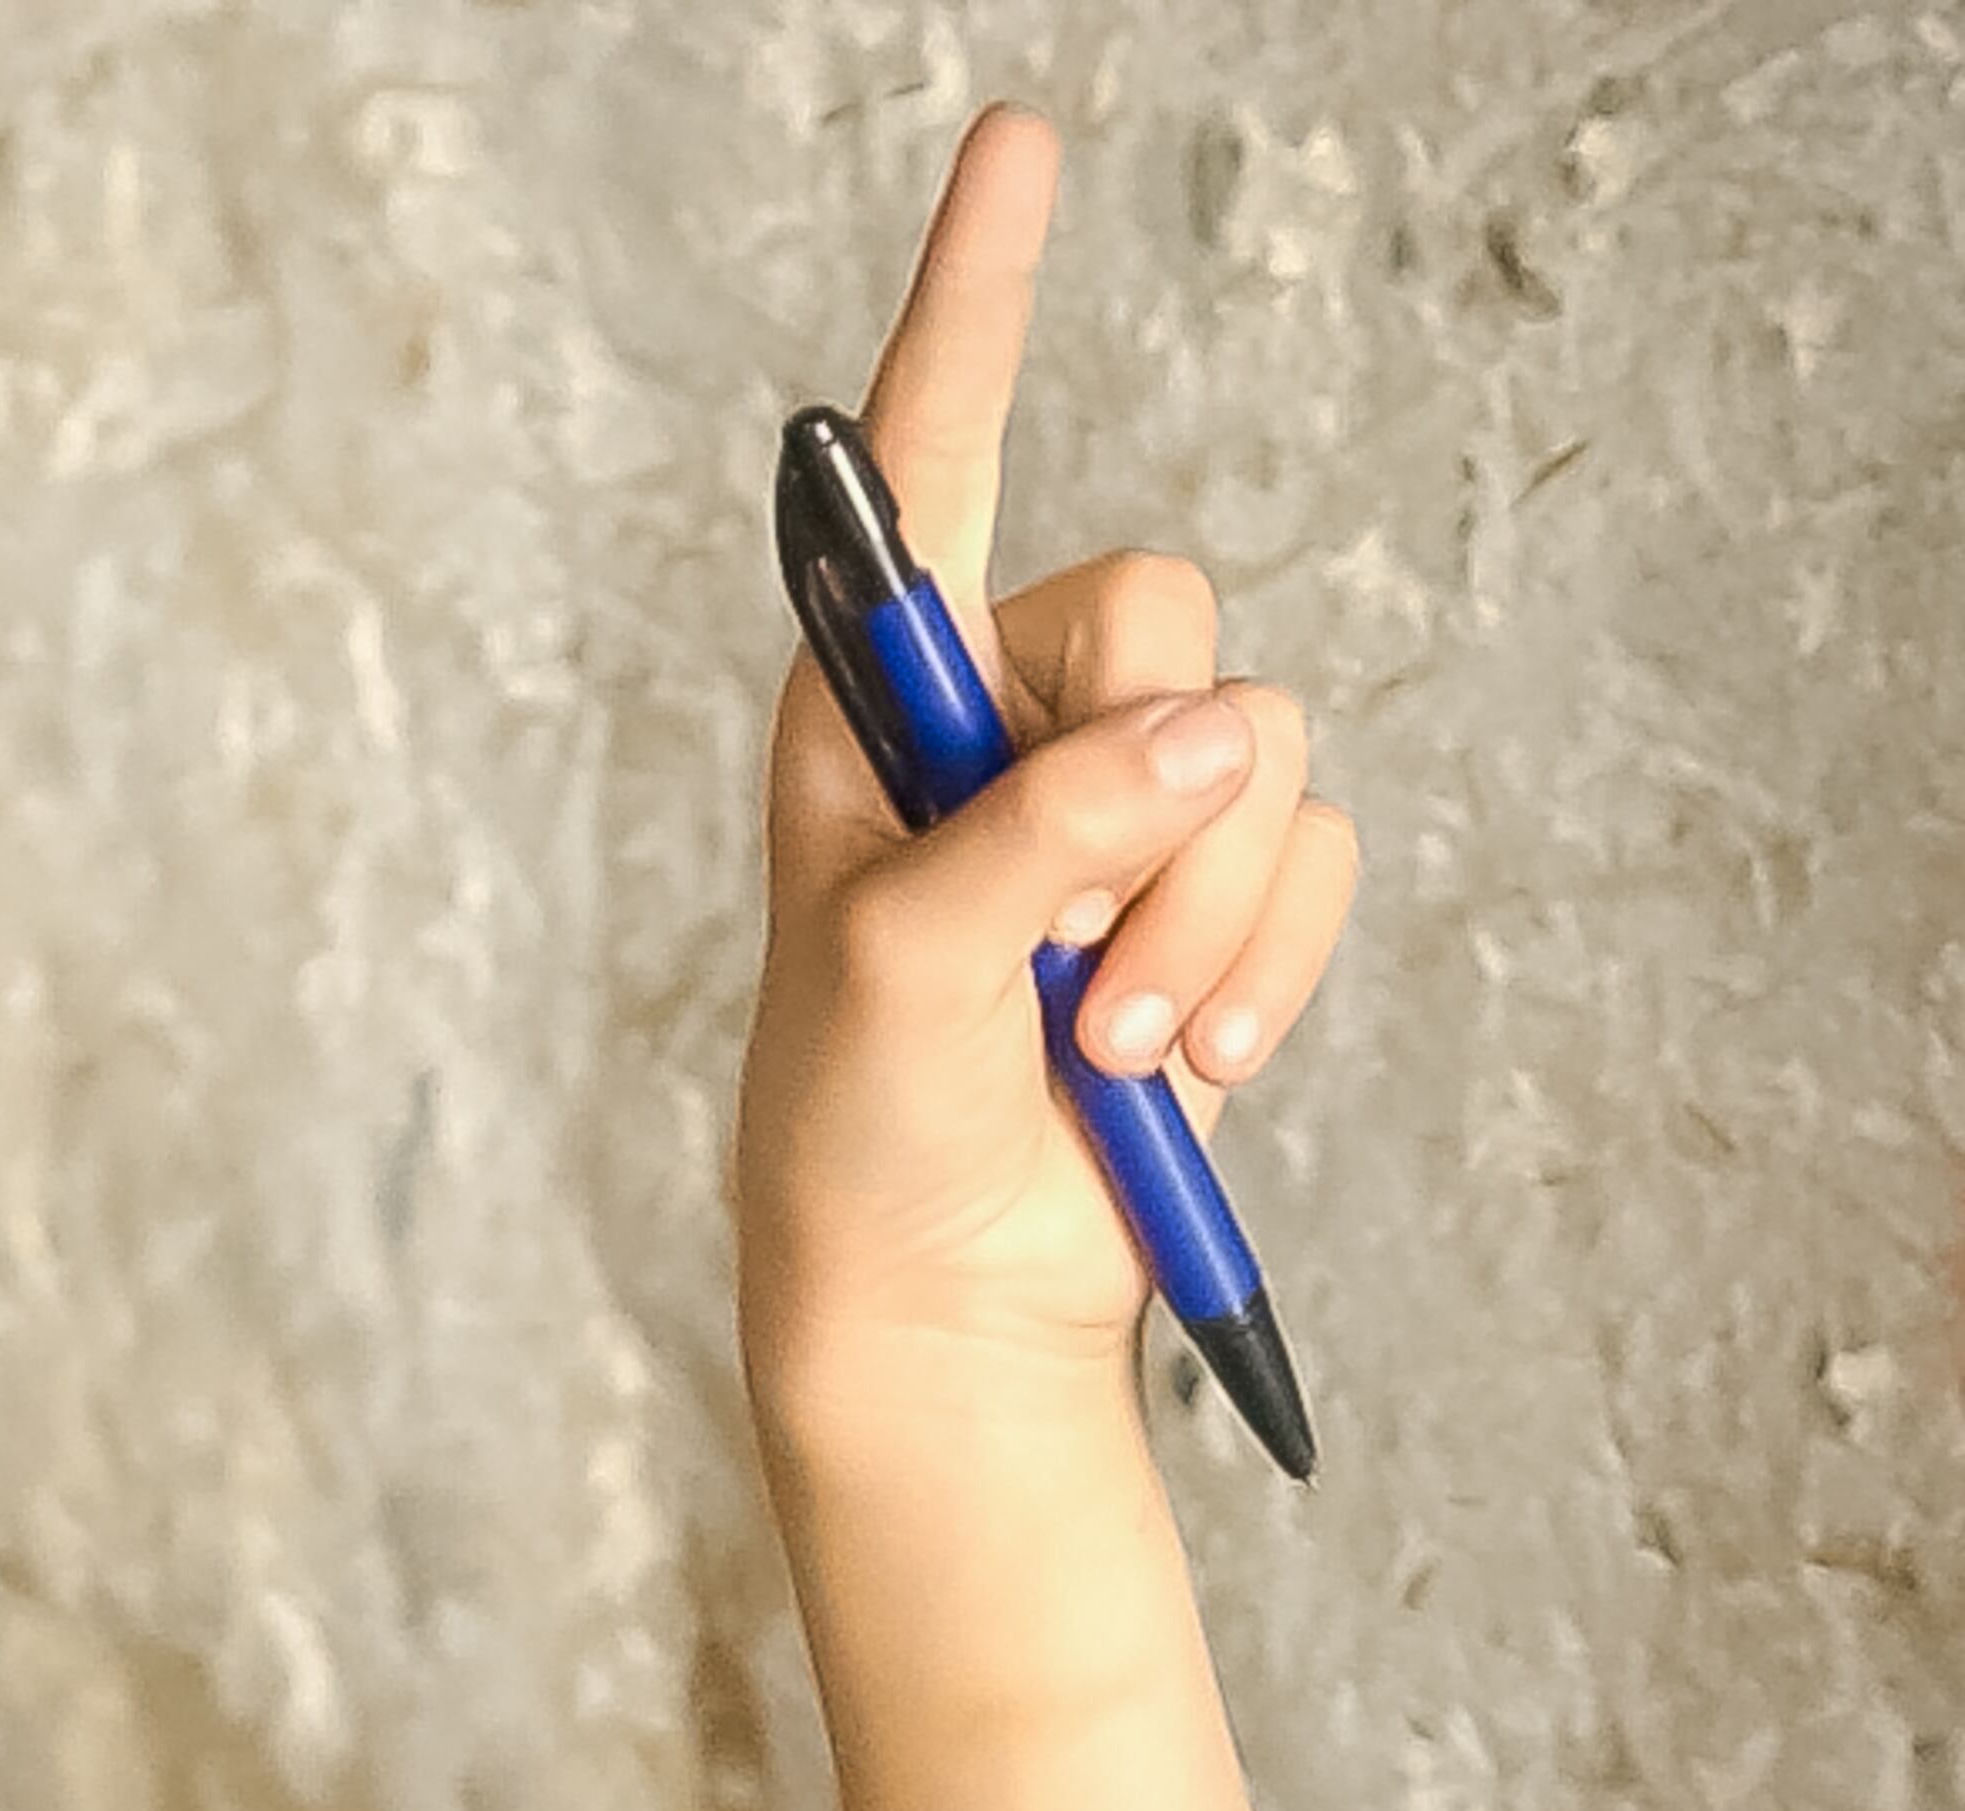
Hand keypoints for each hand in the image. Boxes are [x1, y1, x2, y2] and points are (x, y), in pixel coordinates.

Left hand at [736, 106, 1357, 1464]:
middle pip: (1160, 613)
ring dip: (1198, 916)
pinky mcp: (1215, 899)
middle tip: (1067, 974)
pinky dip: (1260, 965)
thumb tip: (1220, 737)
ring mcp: (1124, 810)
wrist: (940, 1306)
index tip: (1014, 147)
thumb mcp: (898, 972)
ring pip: (1259, 748)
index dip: (976, 306)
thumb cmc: (858, 1138)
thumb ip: (1041, 833)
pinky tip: (1182, 1064)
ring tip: (1104, 1050)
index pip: (928, 464)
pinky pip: (1308, 858)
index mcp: (878, 698)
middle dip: (1141, 799)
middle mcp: (1010, 720)